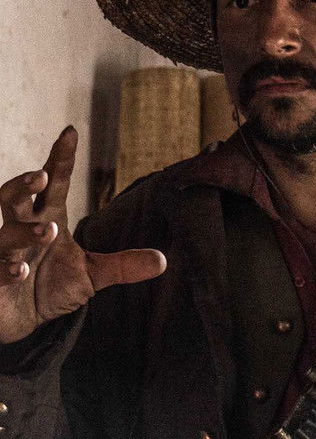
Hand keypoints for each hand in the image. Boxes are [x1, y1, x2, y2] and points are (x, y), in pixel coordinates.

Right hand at [0, 126, 166, 343]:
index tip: (70, 131)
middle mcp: (23, 229)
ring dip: (25, 230)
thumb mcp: (94, 274)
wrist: (27, 320)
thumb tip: (164, 260)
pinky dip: (6, 270)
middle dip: (23, 184)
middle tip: (40, 176)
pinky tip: (21, 271)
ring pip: (7, 232)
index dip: (61, 157)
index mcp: (48, 217)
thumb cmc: (54, 286)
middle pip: (16, 198)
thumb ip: (124, 265)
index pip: (56, 183)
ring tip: (50, 229)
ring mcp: (4, 254)